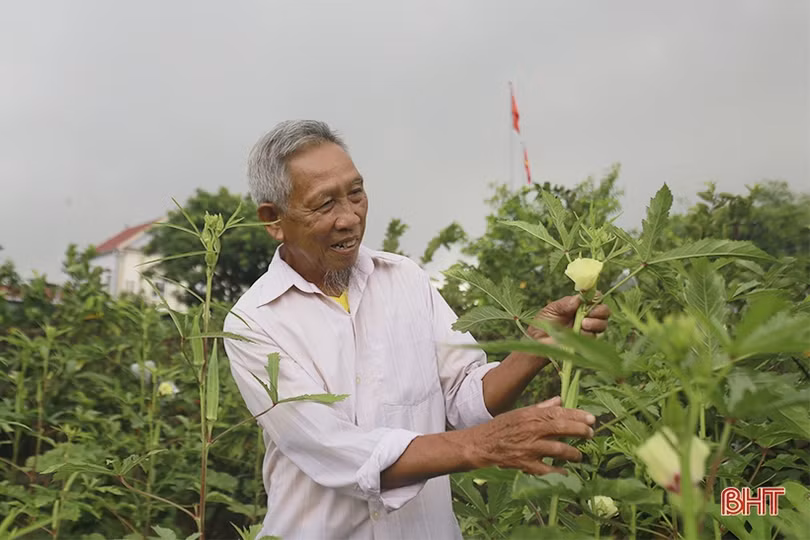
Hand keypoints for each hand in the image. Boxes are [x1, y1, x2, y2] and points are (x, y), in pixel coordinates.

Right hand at [469, 396, 594, 474]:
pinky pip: (547, 470)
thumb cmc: (502, 427)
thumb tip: (560, 400)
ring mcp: (529, 447)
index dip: (577, 415)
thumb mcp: (520, 413)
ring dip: (573, 453)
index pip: (559, 412)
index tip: (591, 419)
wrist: (481, 444)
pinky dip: (558, 472)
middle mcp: (532, 429)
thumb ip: (542, 407)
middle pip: (562, 428)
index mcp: (531, 415)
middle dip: (580, 431)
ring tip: (579, 456)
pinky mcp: (525, 463)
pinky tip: (566, 472)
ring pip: (559, 450)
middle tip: (591, 434)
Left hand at [528, 295, 609, 342]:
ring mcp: (588, 329)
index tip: (592, 297)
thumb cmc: (544, 322)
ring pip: (602, 324)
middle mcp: (587, 316)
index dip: (597, 297)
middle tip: (589, 313)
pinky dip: (588, 334)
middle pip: (604, 311)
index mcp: (580, 305)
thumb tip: (579, 299)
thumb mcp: (553, 308)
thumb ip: (566, 303)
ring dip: (595, 323)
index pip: (595, 298)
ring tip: (583, 324)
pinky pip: (594, 337)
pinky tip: (579, 333)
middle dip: (600, 310)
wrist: (537, 339)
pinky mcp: (586, 342)